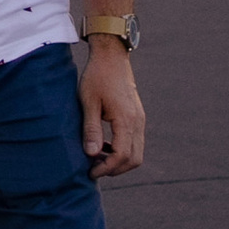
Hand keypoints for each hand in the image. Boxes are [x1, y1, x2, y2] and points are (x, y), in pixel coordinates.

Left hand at [80, 43, 143, 176]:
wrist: (111, 57)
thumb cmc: (97, 76)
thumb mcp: (88, 102)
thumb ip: (91, 129)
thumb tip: (91, 155)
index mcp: (126, 119)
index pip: (122, 156)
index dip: (106, 168)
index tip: (90, 171)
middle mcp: (137, 122)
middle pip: (134, 159)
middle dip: (115, 169)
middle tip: (94, 168)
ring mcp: (140, 119)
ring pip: (137, 152)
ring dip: (119, 161)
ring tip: (97, 158)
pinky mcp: (137, 116)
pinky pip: (135, 141)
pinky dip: (122, 150)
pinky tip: (104, 145)